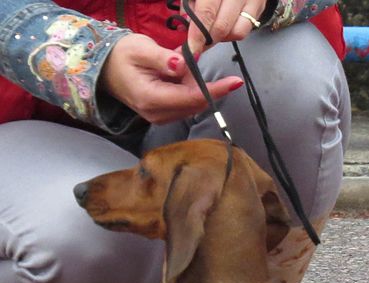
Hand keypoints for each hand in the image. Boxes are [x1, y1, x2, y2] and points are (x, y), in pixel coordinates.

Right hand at [99, 34, 243, 124]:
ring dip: (193, 85)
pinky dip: (188, 89)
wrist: (104, 68)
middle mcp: (158, 114)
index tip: (235, 82)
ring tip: (174, 67)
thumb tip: (182, 65)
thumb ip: (163, 58)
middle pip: (195, 103)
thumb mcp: (140, 49)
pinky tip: (176, 76)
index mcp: (151, 99)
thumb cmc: (122, 56)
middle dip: (201, 83)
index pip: (191, 98)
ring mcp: (161, 118)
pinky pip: (186, 104)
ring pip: (193, 104)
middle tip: (184, 61)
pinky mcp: (165, 116)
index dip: (215, 90)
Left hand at [184, 0, 267, 53]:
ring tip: (212, 30)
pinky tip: (225, 26)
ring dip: (221, 37)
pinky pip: (245, 30)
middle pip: (222, 26)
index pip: (206, 13)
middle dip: (208, 40)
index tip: (191, 50)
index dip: (197, 34)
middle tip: (197, 45)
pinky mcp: (259, 7)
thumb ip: (188, 3)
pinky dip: (232, 33)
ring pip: (236, 32)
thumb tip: (185, 27)